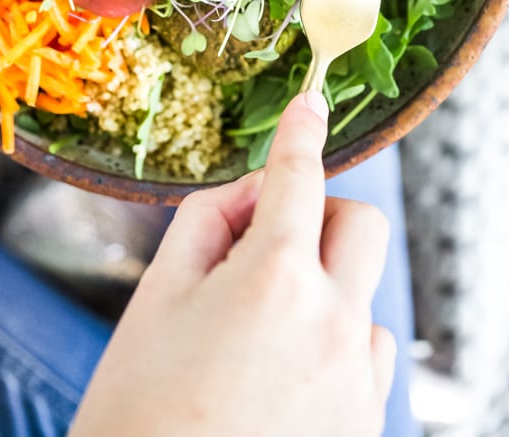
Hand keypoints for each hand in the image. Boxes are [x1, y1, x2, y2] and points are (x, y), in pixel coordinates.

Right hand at [69, 92, 395, 436]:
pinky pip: (368, 352)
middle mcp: (332, 323)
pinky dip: (334, 340)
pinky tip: (282, 371)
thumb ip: (206, 223)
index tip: (310, 104)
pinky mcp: (367, 422)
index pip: (298, 178)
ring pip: (364, 292)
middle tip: (269, 239)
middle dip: (320, 214)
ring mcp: (357, 379)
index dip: (301, 132)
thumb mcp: (155, 298)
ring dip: (323, 286)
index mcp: (273, 280)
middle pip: (361, 225)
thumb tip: (249, 197)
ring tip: (260, 329)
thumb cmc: (140, 410)